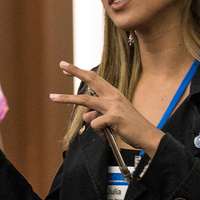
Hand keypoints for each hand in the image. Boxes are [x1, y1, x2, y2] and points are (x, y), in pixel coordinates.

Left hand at [49, 61, 165, 156]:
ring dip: (66, 98)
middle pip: (91, 80)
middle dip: (75, 71)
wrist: (146, 135)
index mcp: (113, 94)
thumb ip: (98, 115)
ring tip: (53, 97)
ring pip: (85, 100)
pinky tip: (109, 134)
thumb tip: (86, 116)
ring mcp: (113, 105)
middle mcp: (113, 96)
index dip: (81, 72)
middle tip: (62, 64)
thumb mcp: (112, 119)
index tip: (67, 67)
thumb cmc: (130, 127)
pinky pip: (95, 124)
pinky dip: (98, 132)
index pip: (95, 78)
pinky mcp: (113, 117)